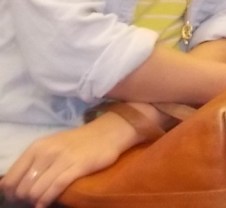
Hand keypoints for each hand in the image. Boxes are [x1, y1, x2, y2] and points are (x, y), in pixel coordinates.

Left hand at [0, 111, 138, 207]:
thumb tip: (15, 183)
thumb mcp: (50, 146)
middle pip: (23, 187)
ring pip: (37, 189)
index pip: (11, 178)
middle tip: (31, 201)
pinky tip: (45, 204)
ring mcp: (62, 159)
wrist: (107, 132)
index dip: (11, 193)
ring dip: (35, 200)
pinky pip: (56, 187)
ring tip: (39, 203)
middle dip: (24, 198)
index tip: (17, 198)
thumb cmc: (77, 142)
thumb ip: (34, 162)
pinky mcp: (78, 166)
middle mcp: (46, 152)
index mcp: (36, 147)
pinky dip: (47, 199)